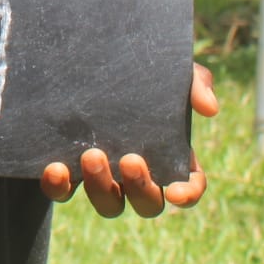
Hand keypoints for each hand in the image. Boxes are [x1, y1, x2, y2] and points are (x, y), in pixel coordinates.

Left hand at [38, 62, 216, 217]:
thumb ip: (194, 83)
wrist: (85, 59)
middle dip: (140, 188)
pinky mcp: (68, 170)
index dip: (187, 195)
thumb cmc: (139, 70)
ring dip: (101, 188)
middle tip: (128, 160)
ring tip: (92, 155)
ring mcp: (103, 175)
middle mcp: (137, 173)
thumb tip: (209, 108)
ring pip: (108, 203)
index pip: (188, 187)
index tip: (176, 192)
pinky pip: (63, 192)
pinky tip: (54, 169)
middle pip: (147, 203)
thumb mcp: (169, 71)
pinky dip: (59, 187)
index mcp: (169, 155)